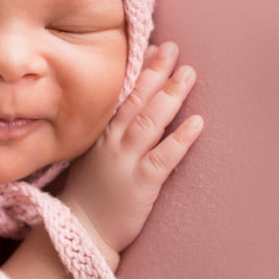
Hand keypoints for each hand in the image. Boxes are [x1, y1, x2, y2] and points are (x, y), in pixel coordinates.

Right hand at [60, 41, 203, 257]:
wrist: (81, 232)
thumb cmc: (89, 196)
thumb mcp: (91, 156)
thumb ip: (107, 132)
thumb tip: (125, 108)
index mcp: (99, 135)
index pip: (119, 95)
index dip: (137, 70)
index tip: (151, 47)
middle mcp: (111, 144)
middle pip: (135, 101)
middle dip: (155, 72)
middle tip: (173, 48)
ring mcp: (125, 163)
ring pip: (149, 122)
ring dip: (170, 96)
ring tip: (188, 74)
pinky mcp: (141, 185)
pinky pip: (164, 158)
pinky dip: (180, 139)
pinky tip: (197, 122)